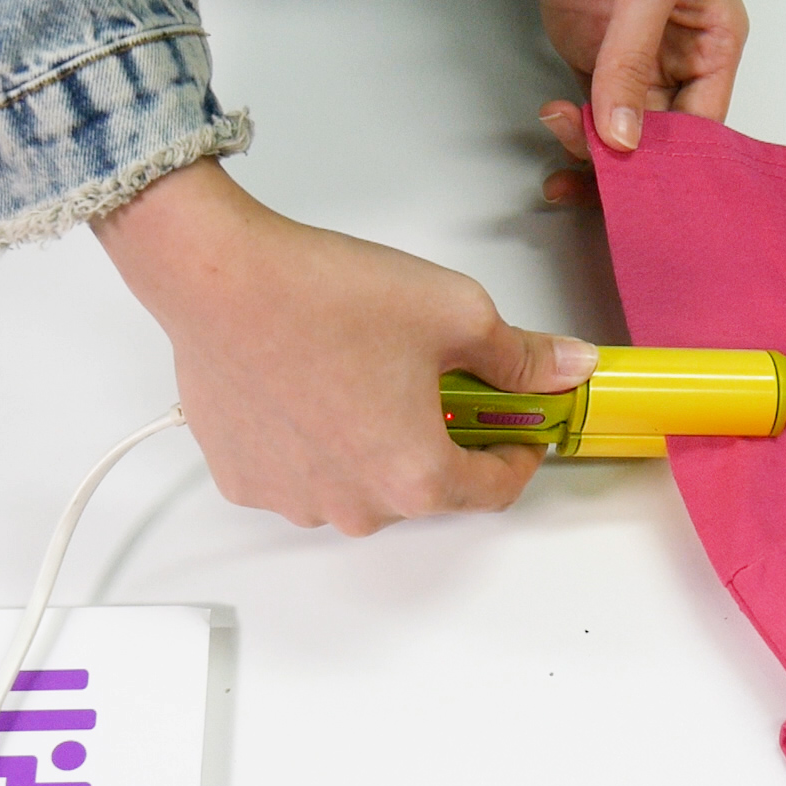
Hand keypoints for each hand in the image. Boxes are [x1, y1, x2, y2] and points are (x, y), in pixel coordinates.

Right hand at [92, 159, 597, 535]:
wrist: (220, 277)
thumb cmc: (324, 296)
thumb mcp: (456, 312)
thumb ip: (521, 356)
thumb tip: (565, 367)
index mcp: (416, 478)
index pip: (495, 490)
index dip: (519, 452)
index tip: (519, 424)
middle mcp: (355, 507)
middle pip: (423, 487)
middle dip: (439, 437)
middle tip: (432, 378)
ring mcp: (294, 500)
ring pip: (359, 482)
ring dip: (373, 442)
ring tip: (361, 374)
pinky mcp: (245, 479)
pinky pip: (301, 472)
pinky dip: (315, 441)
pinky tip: (310, 385)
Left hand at [530, 0, 747, 202]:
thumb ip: (633, 59)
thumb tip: (624, 134)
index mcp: (712, 45)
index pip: (702, 125)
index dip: (672, 161)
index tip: (638, 185)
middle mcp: (675, 60)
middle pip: (657, 138)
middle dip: (624, 166)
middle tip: (588, 181)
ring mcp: (629, 58)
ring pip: (617, 130)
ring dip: (589, 154)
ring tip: (560, 155)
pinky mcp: (588, 53)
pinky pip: (584, 107)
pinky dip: (569, 128)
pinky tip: (554, 130)